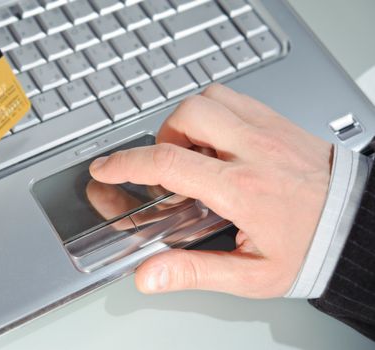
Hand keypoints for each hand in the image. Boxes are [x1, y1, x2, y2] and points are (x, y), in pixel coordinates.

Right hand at [90, 84, 331, 297]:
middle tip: (169, 165)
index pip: (168, 163)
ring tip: (194, 152)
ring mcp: (268, 129)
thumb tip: (148, 276)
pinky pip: (234, 97)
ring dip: (188, 121)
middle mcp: (254, 151)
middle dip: (162, 137)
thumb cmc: (310, 248)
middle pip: (188, 115)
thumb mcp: (250, 274)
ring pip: (209, 98)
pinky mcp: (278, 121)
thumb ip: (194, 271)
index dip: (126, 162)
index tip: (106, 166)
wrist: (357, 226)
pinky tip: (218, 139)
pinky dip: (214, 111)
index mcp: (242, 190)